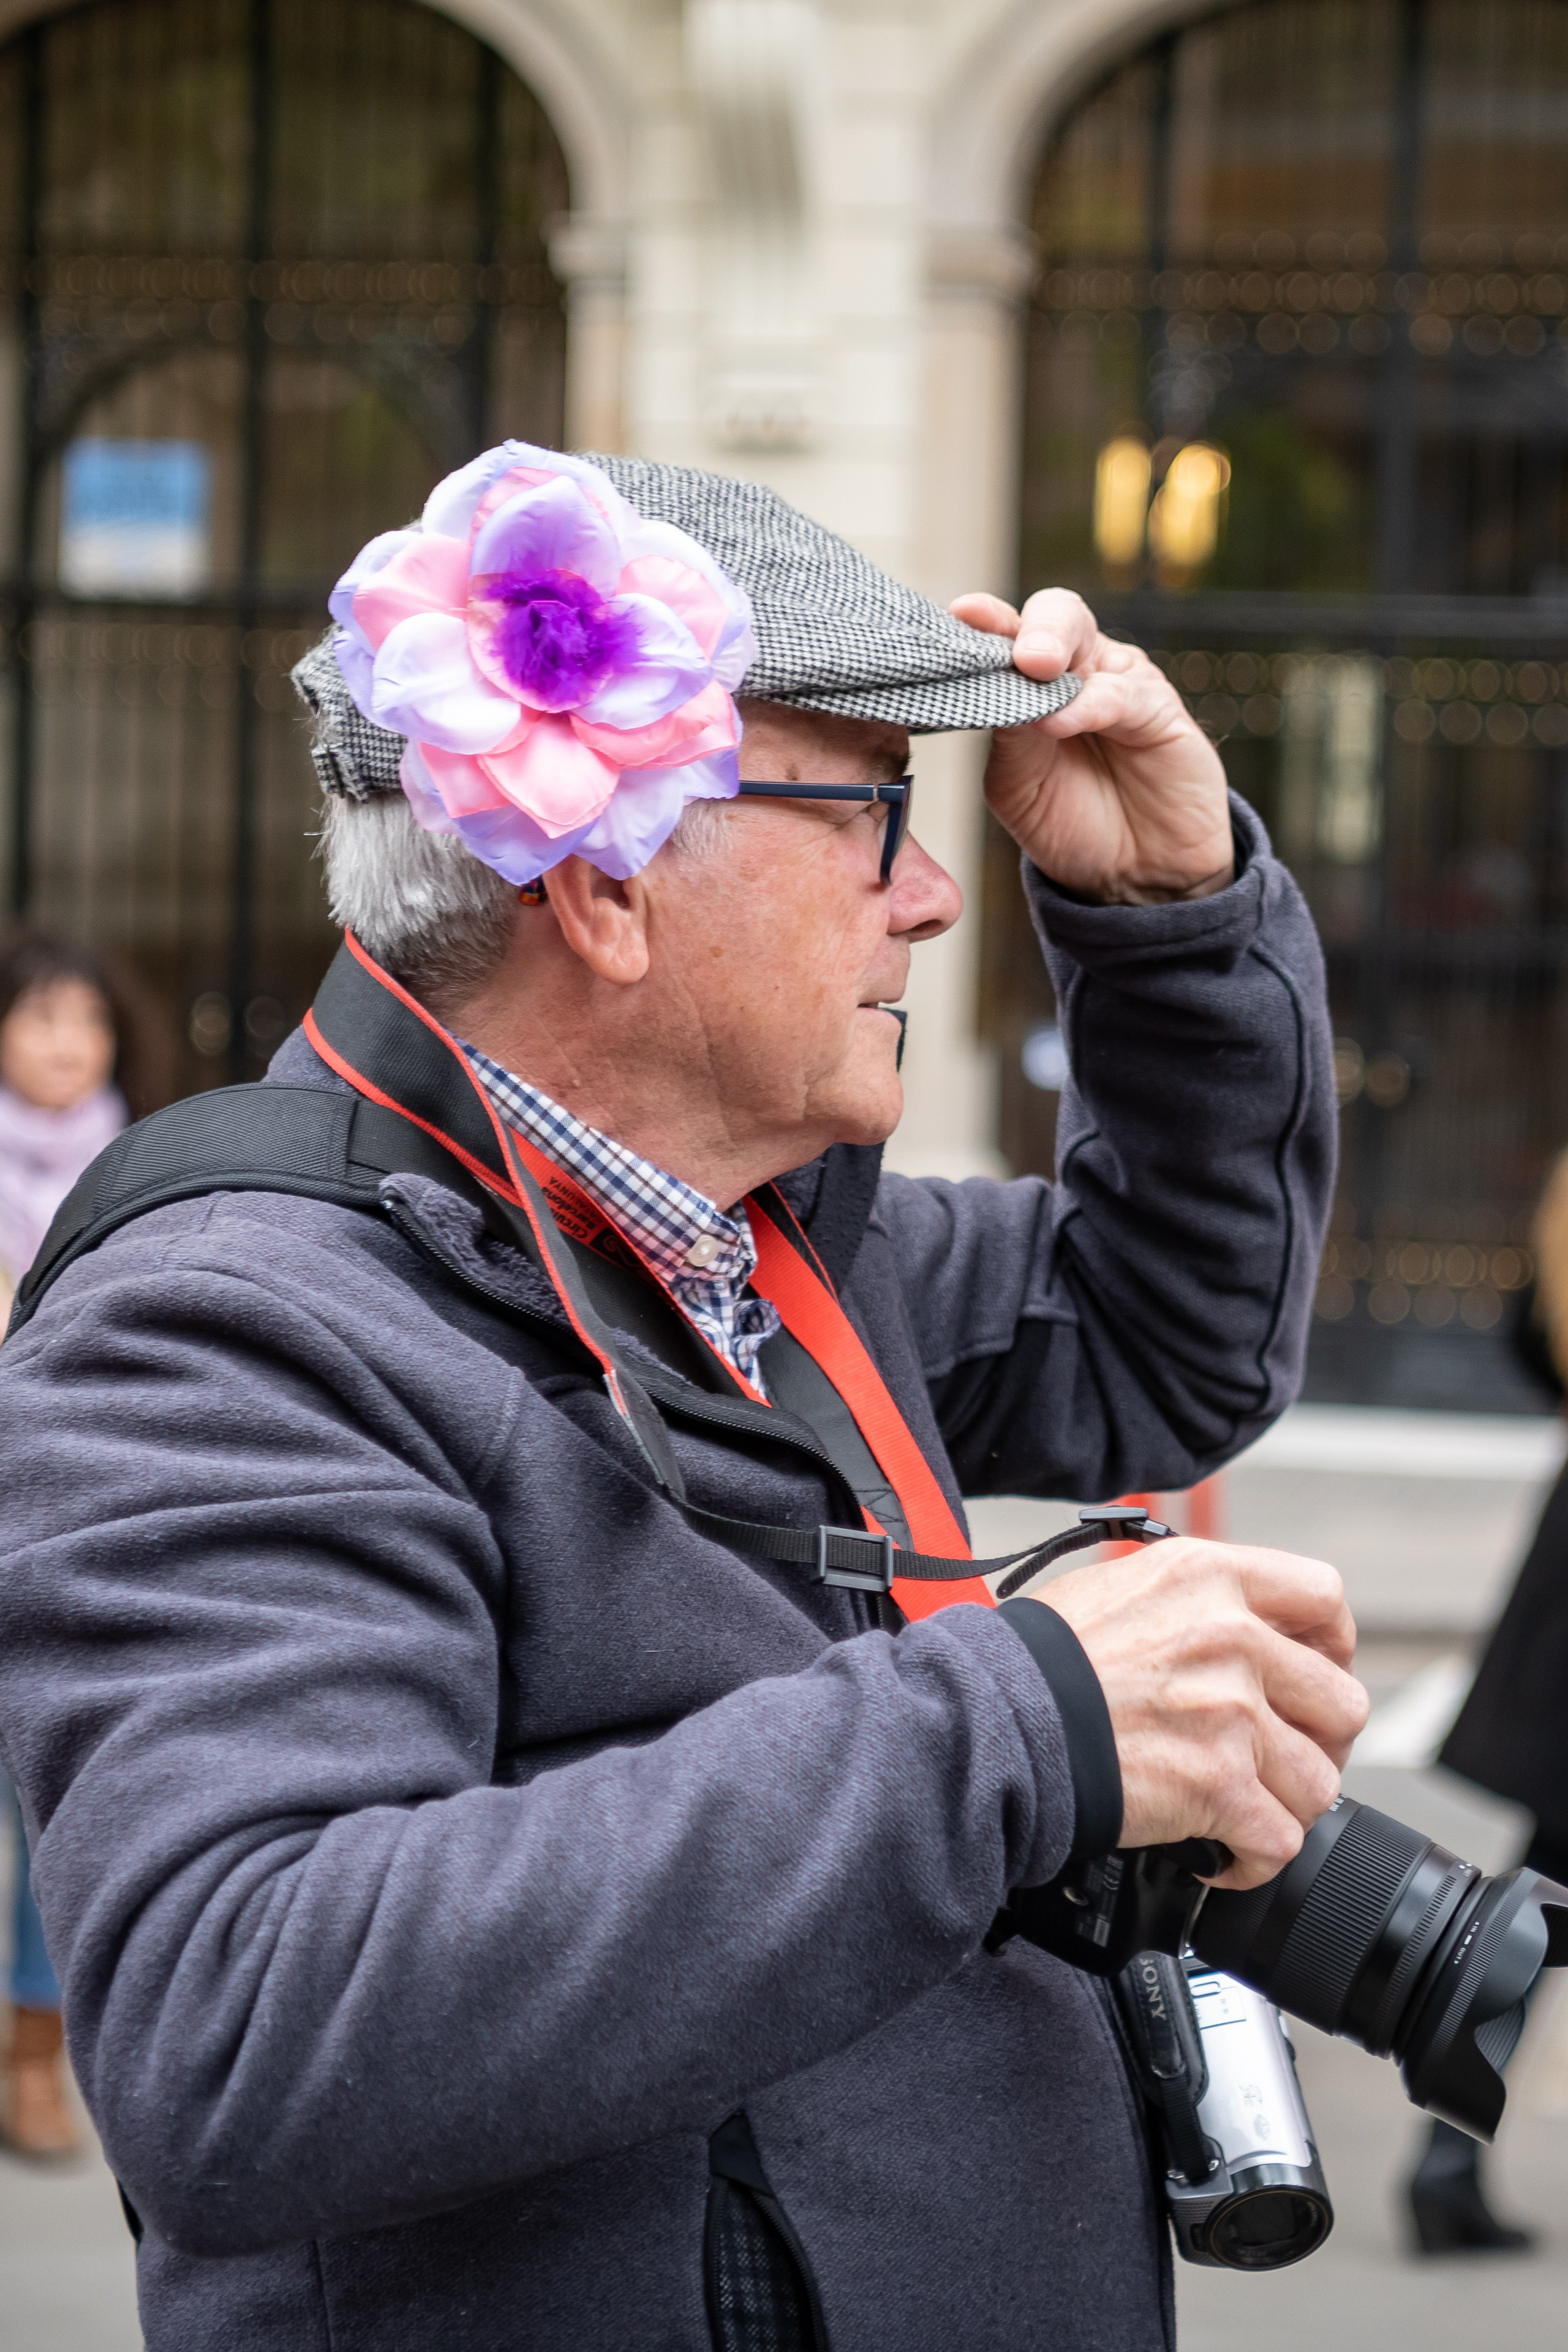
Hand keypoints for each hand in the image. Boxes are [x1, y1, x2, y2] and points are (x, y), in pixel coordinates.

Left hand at [949, 587, 1232, 903]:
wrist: (1134, 874)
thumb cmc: (1070, 822)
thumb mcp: (1017, 782)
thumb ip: (1004, 735)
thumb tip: (985, 689)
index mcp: (1033, 681)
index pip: (1007, 635)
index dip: (984, 621)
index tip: (959, 615)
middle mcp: (1078, 669)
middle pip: (1052, 615)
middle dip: (1025, 624)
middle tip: (1007, 646)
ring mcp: (1119, 682)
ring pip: (1086, 639)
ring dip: (1052, 648)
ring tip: (1030, 669)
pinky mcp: (1159, 709)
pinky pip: (1121, 696)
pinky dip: (1087, 705)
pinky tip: (1060, 721)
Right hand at [1035, 1537, 1368, 1888]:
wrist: (995, 1718)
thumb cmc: (1039, 1659)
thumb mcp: (1122, 1586)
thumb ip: (1192, 1601)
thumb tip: (1235, 1627)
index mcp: (1210, 1576)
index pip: (1325, 1598)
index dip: (1330, 1646)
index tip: (1310, 1673)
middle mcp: (1231, 1636)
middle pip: (1341, 1702)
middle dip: (1317, 1742)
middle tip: (1279, 1758)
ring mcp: (1231, 1712)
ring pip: (1319, 1781)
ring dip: (1284, 1805)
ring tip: (1241, 1810)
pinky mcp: (1218, 1783)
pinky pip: (1280, 1840)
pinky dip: (1252, 1859)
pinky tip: (1219, 1853)